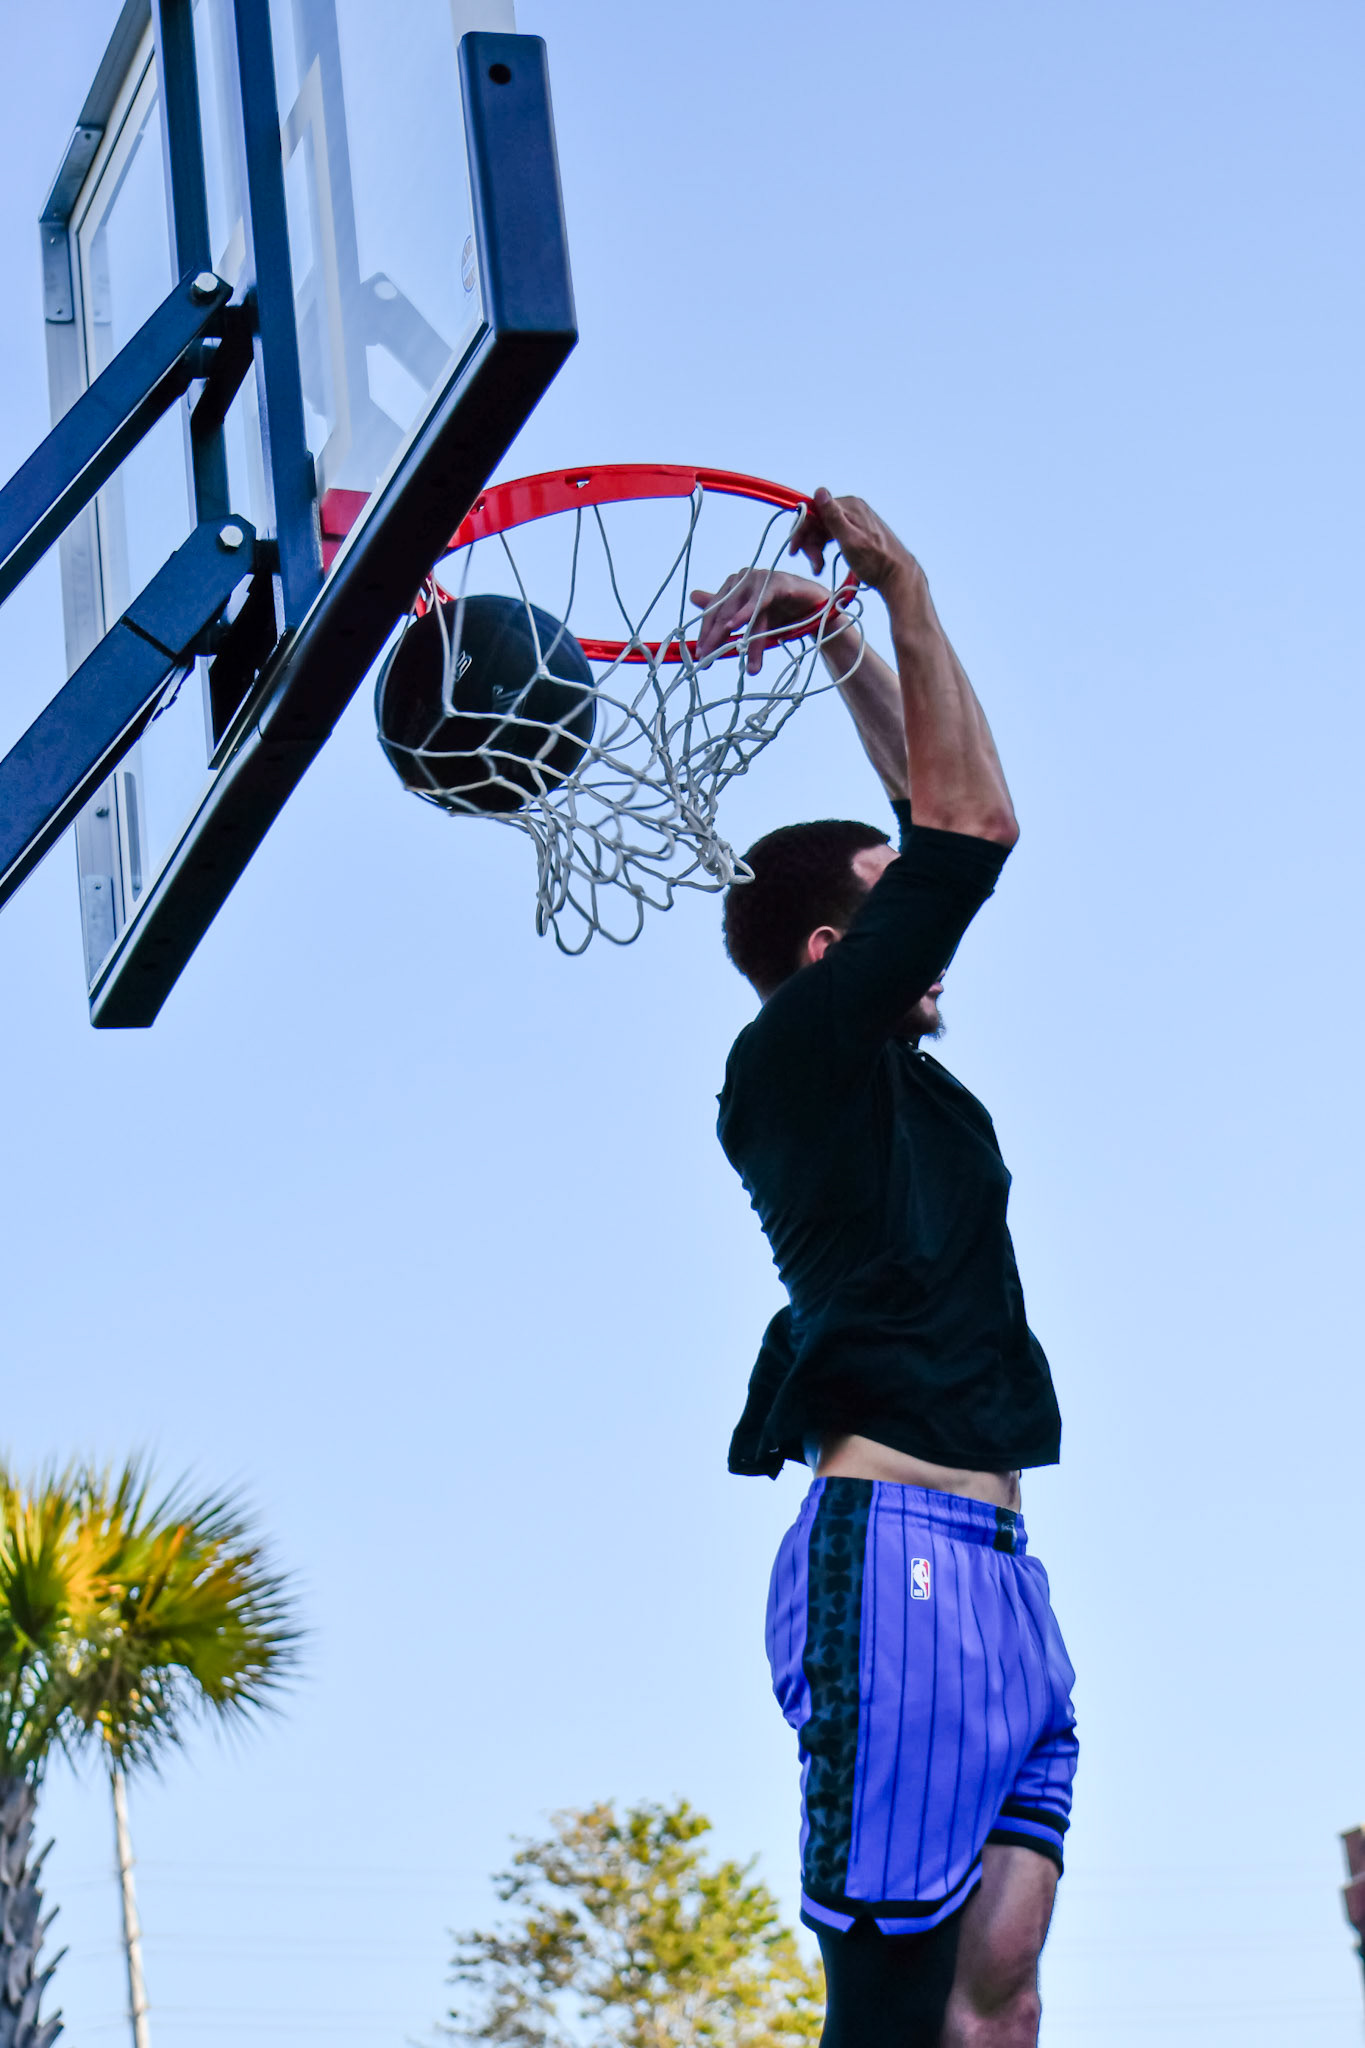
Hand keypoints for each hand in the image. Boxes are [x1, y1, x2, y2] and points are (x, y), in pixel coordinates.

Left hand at [690, 567, 851, 673]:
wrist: (814, 608)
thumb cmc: (779, 611)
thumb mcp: (748, 617)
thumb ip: (723, 609)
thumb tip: (692, 596)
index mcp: (732, 586)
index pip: (713, 613)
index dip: (705, 635)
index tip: (699, 658)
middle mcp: (742, 578)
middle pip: (723, 613)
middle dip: (715, 640)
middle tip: (708, 663)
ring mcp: (760, 578)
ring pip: (743, 613)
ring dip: (744, 642)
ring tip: (747, 667)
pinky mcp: (779, 582)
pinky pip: (761, 600)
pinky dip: (750, 612)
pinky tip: (740, 626)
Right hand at [789, 488, 920, 598]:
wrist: (897, 575)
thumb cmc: (875, 561)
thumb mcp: (849, 540)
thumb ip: (833, 516)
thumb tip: (819, 490)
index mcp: (850, 506)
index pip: (814, 511)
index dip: (801, 530)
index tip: (794, 549)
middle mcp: (852, 509)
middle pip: (818, 521)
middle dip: (810, 543)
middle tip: (814, 564)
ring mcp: (855, 520)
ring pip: (824, 530)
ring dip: (816, 549)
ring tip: (819, 568)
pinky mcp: (857, 531)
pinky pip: (833, 536)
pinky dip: (826, 549)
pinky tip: (825, 562)